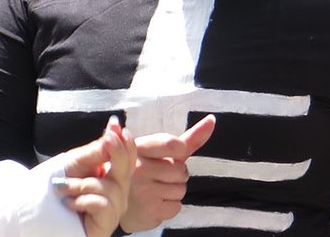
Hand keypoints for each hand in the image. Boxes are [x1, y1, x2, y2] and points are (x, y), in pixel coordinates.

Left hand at [53, 117, 135, 236]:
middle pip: (128, 169)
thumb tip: (116, 128)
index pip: (129, 158)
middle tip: (108, 139)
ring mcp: (114, 209)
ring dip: (83, 185)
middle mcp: (118, 192)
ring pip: (112, 188)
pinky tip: (70, 204)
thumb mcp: (77, 163)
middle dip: (118, 152)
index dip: (126, 143)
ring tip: (64, 189)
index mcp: (113, 176)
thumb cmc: (56, 189)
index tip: (116, 127)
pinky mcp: (107, 224)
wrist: (35, 214)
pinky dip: (83, 201)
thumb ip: (99, 149)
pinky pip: (103, 204)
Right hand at [121, 115, 214, 232]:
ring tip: (153, 192)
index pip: (173, 144)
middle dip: (176, 175)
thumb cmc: (145, 172)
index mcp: (138, 149)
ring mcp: (141, 190)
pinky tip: (153, 205)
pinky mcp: (147, 210)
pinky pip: (176, 206)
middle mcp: (137, 168)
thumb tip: (212, 120)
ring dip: (173, 192)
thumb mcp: (160, 152)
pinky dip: (169, 207)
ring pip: (181, 189)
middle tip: (157, 178)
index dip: (180, 151)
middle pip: (181, 170)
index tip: (173, 154)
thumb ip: (188, 138)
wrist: (118, 202)